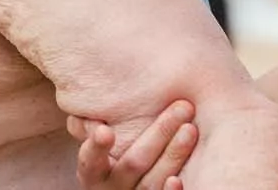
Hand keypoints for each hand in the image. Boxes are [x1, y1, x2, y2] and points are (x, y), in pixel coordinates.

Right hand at [70, 99, 197, 189]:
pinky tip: (179, 179)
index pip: (90, 160)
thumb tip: (89, 97)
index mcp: (92, 173)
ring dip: (173, 155)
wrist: (122, 189)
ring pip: (152, 182)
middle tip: (182, 107)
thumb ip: (87, 126)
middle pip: (133, 163)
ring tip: (190, 128)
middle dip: (159, 133)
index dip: (97, 146)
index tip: (105, 130)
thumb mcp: (93, 148)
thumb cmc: (106, 159)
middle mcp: (111, 188)